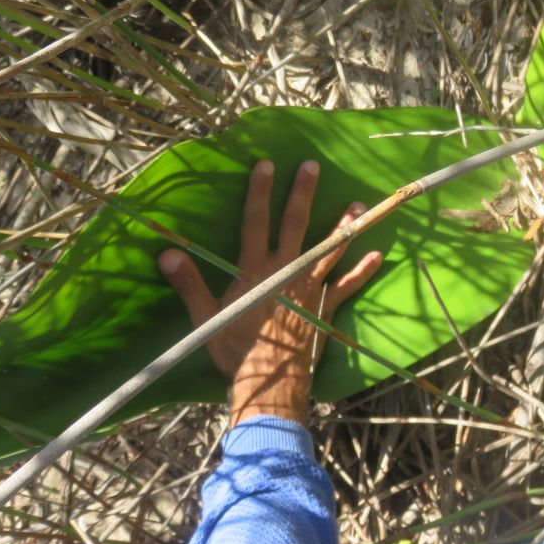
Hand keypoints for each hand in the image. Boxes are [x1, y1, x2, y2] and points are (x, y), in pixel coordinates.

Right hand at [157, 159, 381, 427]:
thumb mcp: (205, 317)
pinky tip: (378, 255)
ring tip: (358, 204)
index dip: (259, 192)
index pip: (255, 221)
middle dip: (303, 193)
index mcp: (255, 269)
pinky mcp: (326, 306)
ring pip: (329, 248)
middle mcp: (285, 270)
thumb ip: (189, 283)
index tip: (266, 164)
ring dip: (343, 226)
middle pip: (295, 224)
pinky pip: (348, 284)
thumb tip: (165, 253)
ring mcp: (310, 286)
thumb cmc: (234, 349)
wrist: (269, 379)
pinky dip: (363, 270)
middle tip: (312, 166)